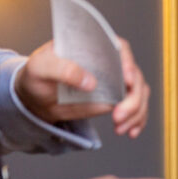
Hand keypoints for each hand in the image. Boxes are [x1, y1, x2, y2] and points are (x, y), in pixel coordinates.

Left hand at [14, 38, 149, 136]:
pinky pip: (137, 108)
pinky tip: (130, 131)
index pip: (118, 47)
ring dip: (135, 112)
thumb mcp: (40, 67)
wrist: (37, 98)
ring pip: (140, 93)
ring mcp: (115, 82)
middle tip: (118, 115)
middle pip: (134, 75)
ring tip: (120, 127)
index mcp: (92, 46)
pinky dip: (137, 121)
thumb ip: (62, 69)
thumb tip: (90, 82)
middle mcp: (109, 62)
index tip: (127, 79)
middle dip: (133, 98)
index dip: (127, 61)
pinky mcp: (117, 99)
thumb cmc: (38, 75)